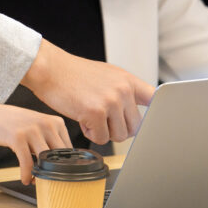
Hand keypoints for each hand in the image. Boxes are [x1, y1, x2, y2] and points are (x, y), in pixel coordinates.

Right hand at [0, 101, 70, 183]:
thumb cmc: (19, 125)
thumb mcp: (40, 128)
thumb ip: (51, 141)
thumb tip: (63, 166)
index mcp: (56, 122)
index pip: (68, 150)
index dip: (64, 166)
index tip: (58, 175)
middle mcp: (47, 124)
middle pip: (59, 156)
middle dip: (55, 172)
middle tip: (49, 181)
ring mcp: (32, 130)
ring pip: (45, 160)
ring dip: (41, 175)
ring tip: (36, 181)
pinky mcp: (18, 137)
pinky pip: (27, 162)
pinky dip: (27, 174)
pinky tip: (25, 179)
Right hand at [21, 40, 154, 144]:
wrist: (51, 69)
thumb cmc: (76, 74)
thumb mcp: (108, 75)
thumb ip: (125, 91)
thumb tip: (141, 113)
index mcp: (128, 80)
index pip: (155, 99)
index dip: (156, 115)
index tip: (155, 123)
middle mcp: (123, 90)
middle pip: (136, 127)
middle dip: (119, 128)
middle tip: (103, 119)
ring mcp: (111, 101)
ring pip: (120, 136)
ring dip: (105, 132)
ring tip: (91, 116)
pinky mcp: (96, 112)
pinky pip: (101, 139)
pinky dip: (91, 134)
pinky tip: (82, 118)